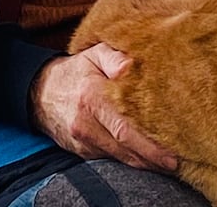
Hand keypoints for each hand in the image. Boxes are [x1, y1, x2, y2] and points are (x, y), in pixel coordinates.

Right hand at [29, 43, 177, 172]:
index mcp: (91, 97)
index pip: (125, 127)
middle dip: (153, 158)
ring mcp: (83, 141)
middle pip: (125, 148)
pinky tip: (146, 158)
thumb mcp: (94, 54)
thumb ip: (115, 58)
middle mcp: (85, 123)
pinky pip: (111, 159)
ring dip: (144, 162)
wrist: (40, 92)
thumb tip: (132, 66)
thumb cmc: (76, 71)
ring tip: (167, 163)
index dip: (150, 144)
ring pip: (120, 158)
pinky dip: (130, 159)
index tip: (172, 152)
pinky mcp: (82, 151)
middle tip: (176, 163)